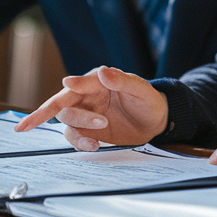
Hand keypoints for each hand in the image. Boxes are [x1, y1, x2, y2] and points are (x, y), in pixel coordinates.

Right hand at [13, 66, 167, 151]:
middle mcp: (87, 97)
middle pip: (63, 104)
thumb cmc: (147, 101)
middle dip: (74, 116)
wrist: (153, 122)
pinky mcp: (88, 131)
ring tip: (99, 137)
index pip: (77, 84)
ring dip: (78, 132)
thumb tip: (102, 71)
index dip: (71, 85)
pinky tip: (95, 145)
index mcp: (97, 82)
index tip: (69, 83)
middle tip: (102, 122)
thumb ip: (121, 81)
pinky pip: (74, 137)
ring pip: (67, 122)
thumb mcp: (140, 90)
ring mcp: (86, 115)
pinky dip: (80, 144)